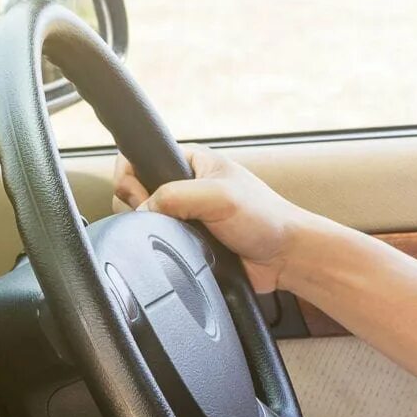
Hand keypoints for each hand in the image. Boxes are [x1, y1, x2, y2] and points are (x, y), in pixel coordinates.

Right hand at [111, 144, 315, 290]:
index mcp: (190, 163)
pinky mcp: (186, 243)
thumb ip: (175, 196)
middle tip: (163, 220)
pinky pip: (158, 246)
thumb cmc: (264, 218)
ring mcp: (183, 217)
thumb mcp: (219, 196)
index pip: (138, 159)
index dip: (130, 178)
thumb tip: (141, 212)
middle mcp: (183, 188)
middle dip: (136, 208)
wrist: (285, 257)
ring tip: (176, 237)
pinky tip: (176, 253)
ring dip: (150, 232)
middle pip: (133, 194)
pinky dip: (159, 251)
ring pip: (142, 223)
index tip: (140, 197)